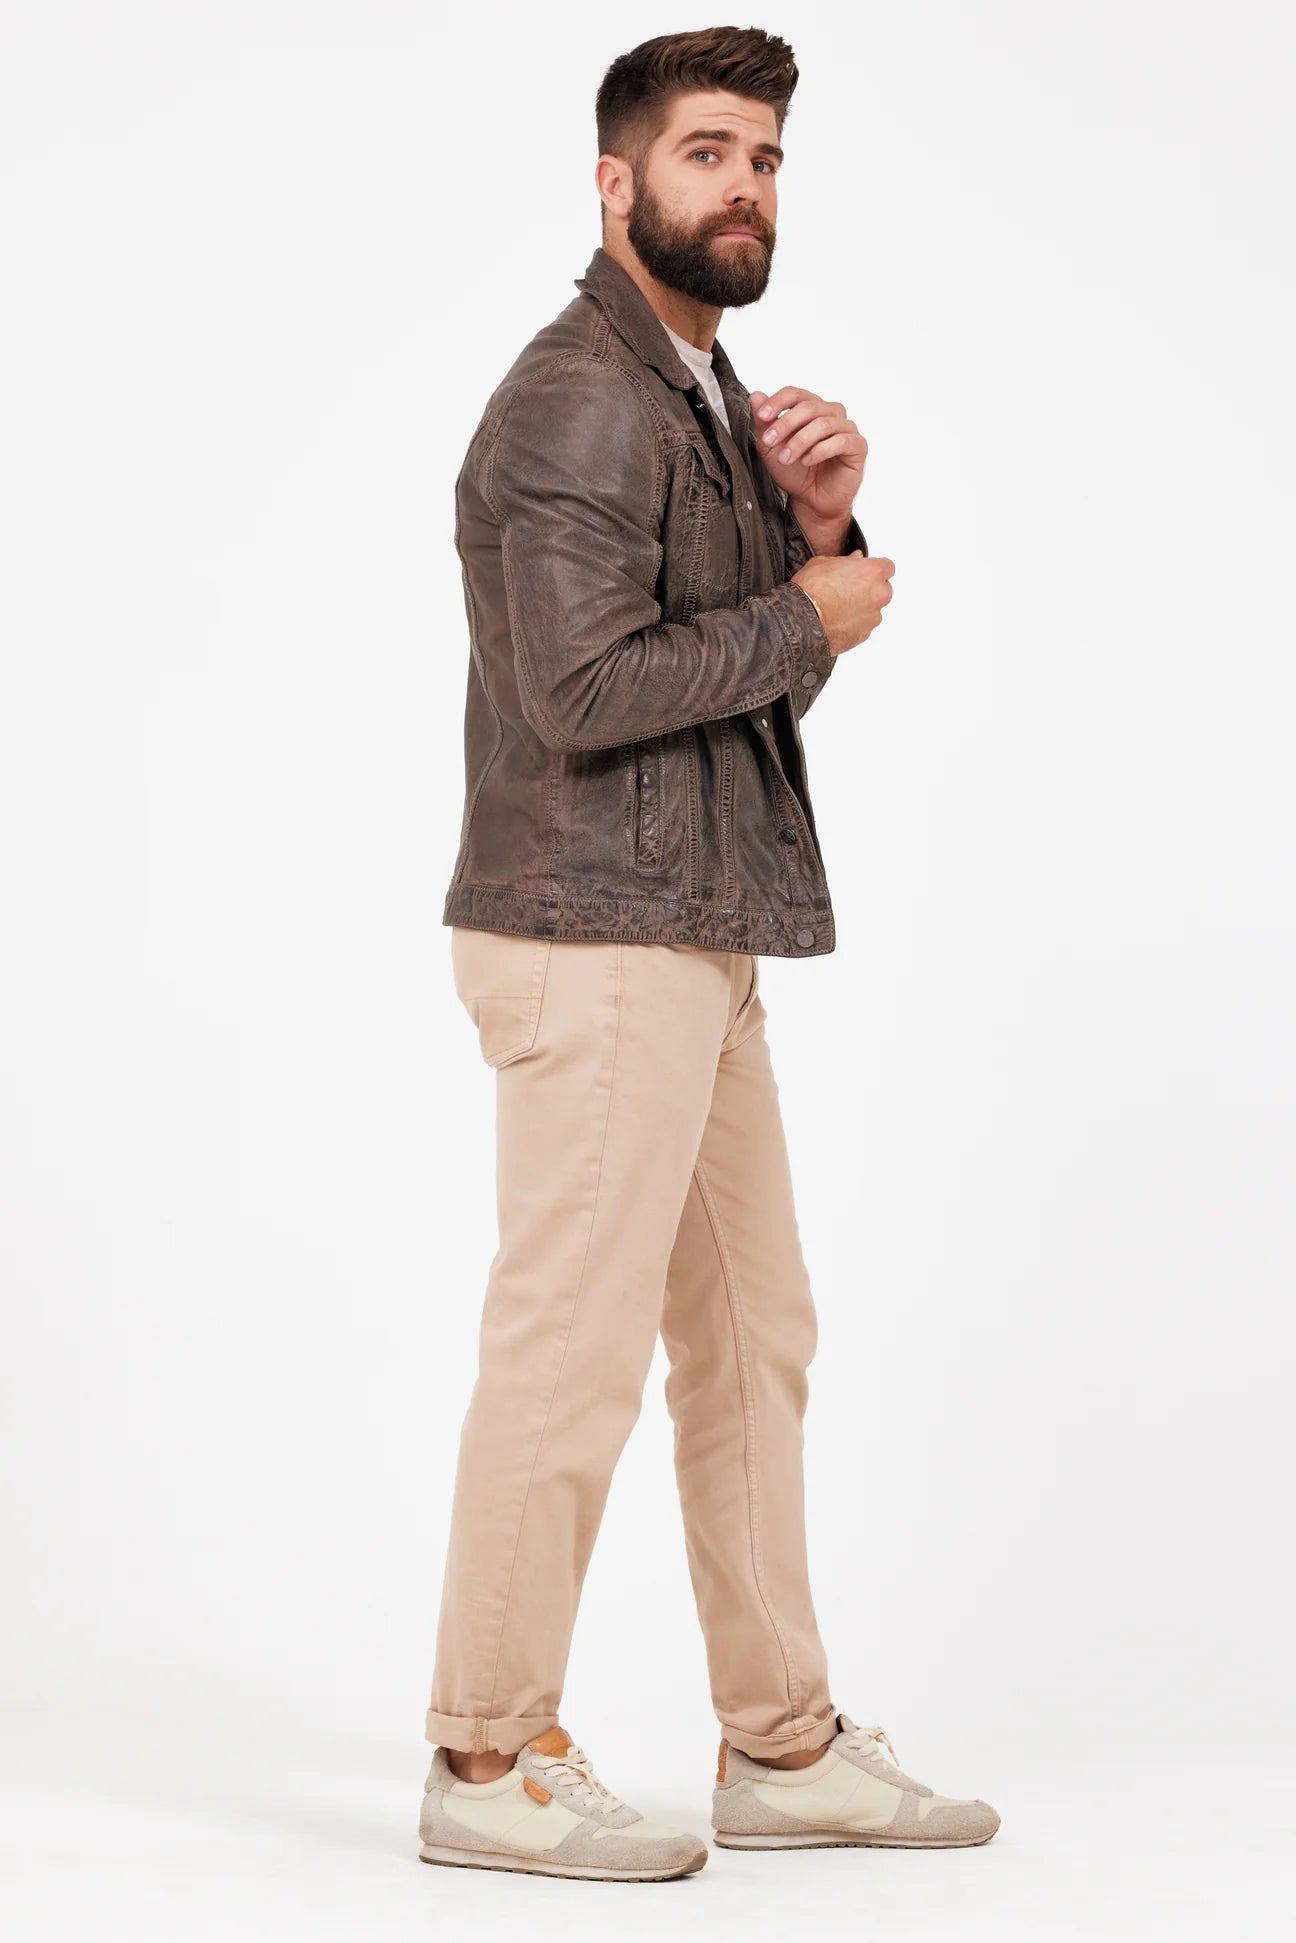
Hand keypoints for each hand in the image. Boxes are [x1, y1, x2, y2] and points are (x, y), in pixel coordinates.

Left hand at [748, 387, 865, 529]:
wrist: (811, 500)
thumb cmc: (795, 472)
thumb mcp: (771, 448)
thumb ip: (764, 423)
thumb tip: (756, 395)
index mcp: (811, 408)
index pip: (796, 394)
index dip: (778, 402)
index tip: (762, 416)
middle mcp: (831, 413)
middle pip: (809, 407)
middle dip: (786, 424)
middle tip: (770, 442)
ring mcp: (846, 428)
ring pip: (824, 424)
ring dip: (800, 441)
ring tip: (786, 458)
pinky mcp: (858, 446)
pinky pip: (841, 441)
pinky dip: (821, 450)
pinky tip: (807, 461)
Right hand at [793, 551, 894, 655]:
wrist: (801, 620)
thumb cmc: (811, 591)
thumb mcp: (824, 562)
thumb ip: (847, 560)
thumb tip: (854, 559)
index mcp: (873, 572)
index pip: (888, 567)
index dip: (874, 570)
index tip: (864, 572)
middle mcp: (879, 595)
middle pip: (883, 590)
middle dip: (870, 590)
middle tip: (849, 590)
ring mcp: (873, 617)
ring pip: (874, 610)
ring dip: (862, 608)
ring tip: (839, 607)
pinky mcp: (865, 635)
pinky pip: (863, 626)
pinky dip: (854, 624)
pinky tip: (838, 620)